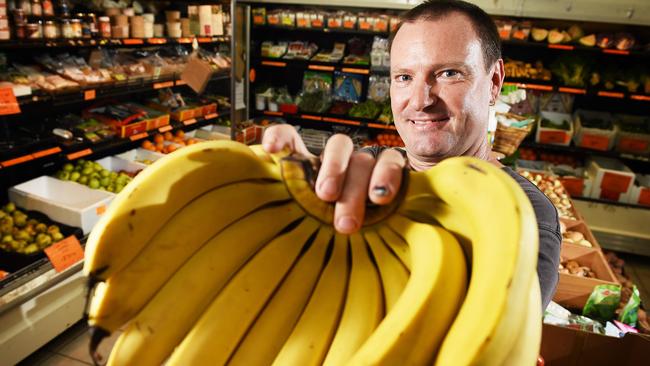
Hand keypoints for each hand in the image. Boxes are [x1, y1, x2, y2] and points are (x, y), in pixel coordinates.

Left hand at [263, 124, 405, 233]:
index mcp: (314, 167)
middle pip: (339, 146)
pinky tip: (381, 197)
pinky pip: (394, 163)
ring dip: (358, 185)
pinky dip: (388, 178)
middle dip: (333, 170)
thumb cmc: (332, 232)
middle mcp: (342, 159)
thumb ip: (294, 214)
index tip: (270, 148)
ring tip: (353, 217)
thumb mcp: (307, 223)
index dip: (281, 137)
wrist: (380, 240)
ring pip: (363, 160)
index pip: (294, 139)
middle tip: (326, 195)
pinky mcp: (395, 169)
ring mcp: (369, 162)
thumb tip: (262, 224)